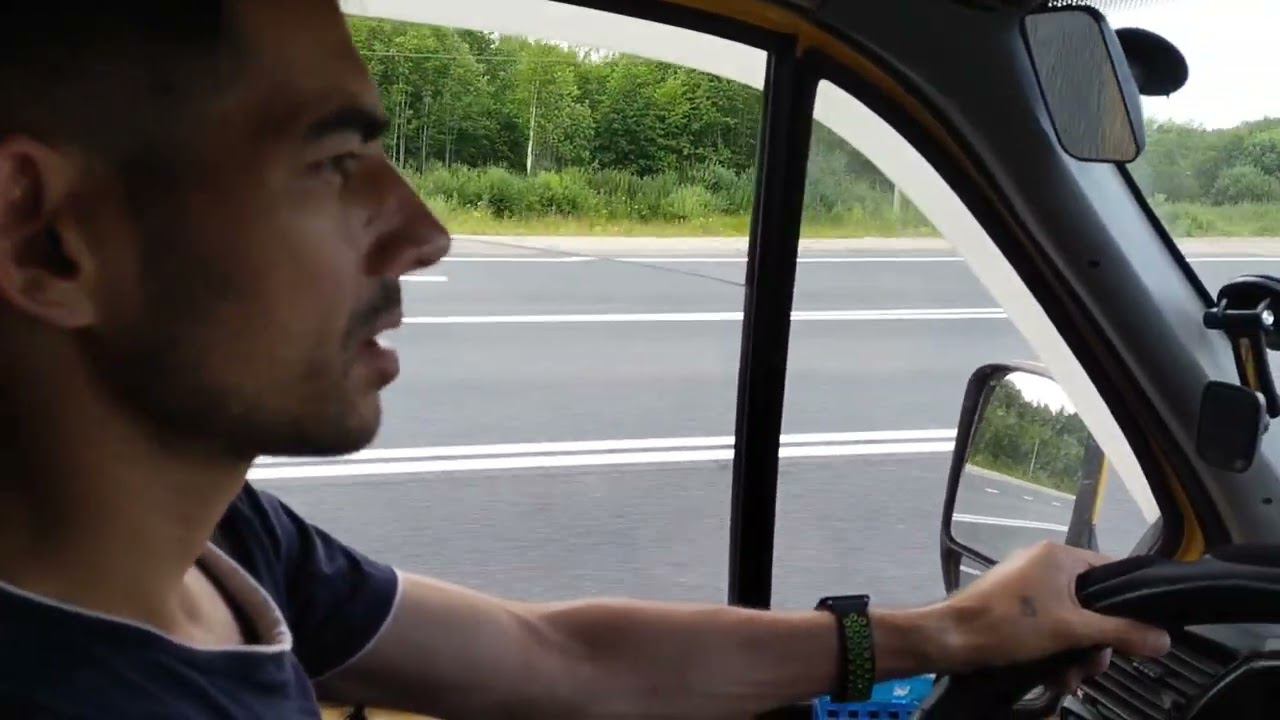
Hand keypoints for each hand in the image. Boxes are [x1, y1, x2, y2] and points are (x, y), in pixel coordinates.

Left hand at [935, 542, 1170, 676]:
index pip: (1113, 571)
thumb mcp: (1071, 631)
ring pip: (1072, 622)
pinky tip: (1054, 678)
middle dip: (1096, 643)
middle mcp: (1044, 565)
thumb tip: (1164, 638)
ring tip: (1068, 678)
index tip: (1138, 634)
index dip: (1129, 603)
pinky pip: (1049, 628)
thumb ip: (1120, 632)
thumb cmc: (1009, 625)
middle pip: (1093, 604)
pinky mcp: (1015, 609)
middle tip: (1092, 667)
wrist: (951, 639)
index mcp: (1059, 556)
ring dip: (1076, 655)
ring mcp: (1028, 587)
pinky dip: (1055, 652)